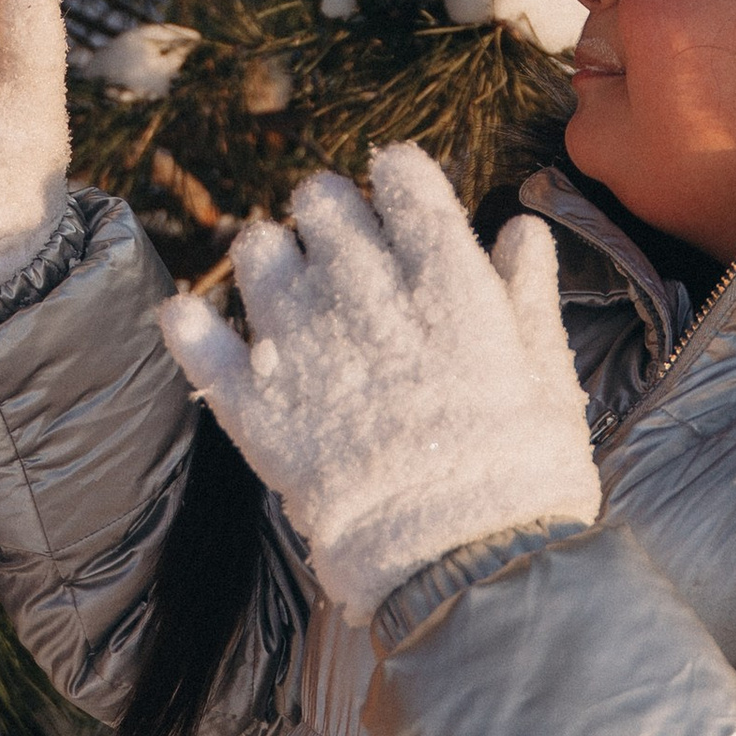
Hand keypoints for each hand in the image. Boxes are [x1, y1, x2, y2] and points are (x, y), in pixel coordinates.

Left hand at [159, 144, 600, 621]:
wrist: (460, 559)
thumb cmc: (520, 469)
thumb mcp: (545, 371)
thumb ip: (527, 292)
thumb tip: (521, 229)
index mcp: (442, 276)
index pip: (401, 176)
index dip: (398, 177)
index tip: (400, 193)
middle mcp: (362, 292)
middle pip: (322, 202)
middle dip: (332, 212)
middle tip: (343, 245)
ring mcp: (301, 344)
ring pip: (258, 249)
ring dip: (271, 256)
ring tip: (287, 287)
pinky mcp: (254, 403)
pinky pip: (198, 337)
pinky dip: (191, 323)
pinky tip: (195, 319)